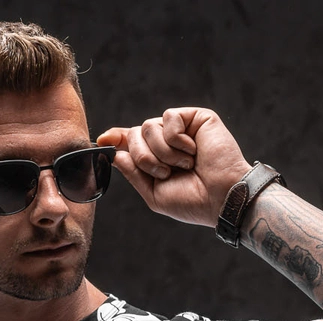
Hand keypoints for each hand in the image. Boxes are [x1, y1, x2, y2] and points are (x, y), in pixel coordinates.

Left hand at [97, 107, 251, 227]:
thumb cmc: (192, 201)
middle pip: (135, 134)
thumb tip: (115, 153)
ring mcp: (181, 128)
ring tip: (184, 165)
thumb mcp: (154, 194)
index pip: (130, 142)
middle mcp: (166, 141)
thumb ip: (133, 173)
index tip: (102, 140)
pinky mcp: (196, 117)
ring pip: (149, 126)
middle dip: (144, 157)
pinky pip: (170, 118)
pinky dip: (177, 140)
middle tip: (165, 174)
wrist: (220, 198)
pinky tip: (193, 152)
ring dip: (162, 152)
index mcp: (156, 159)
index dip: (116, 138)